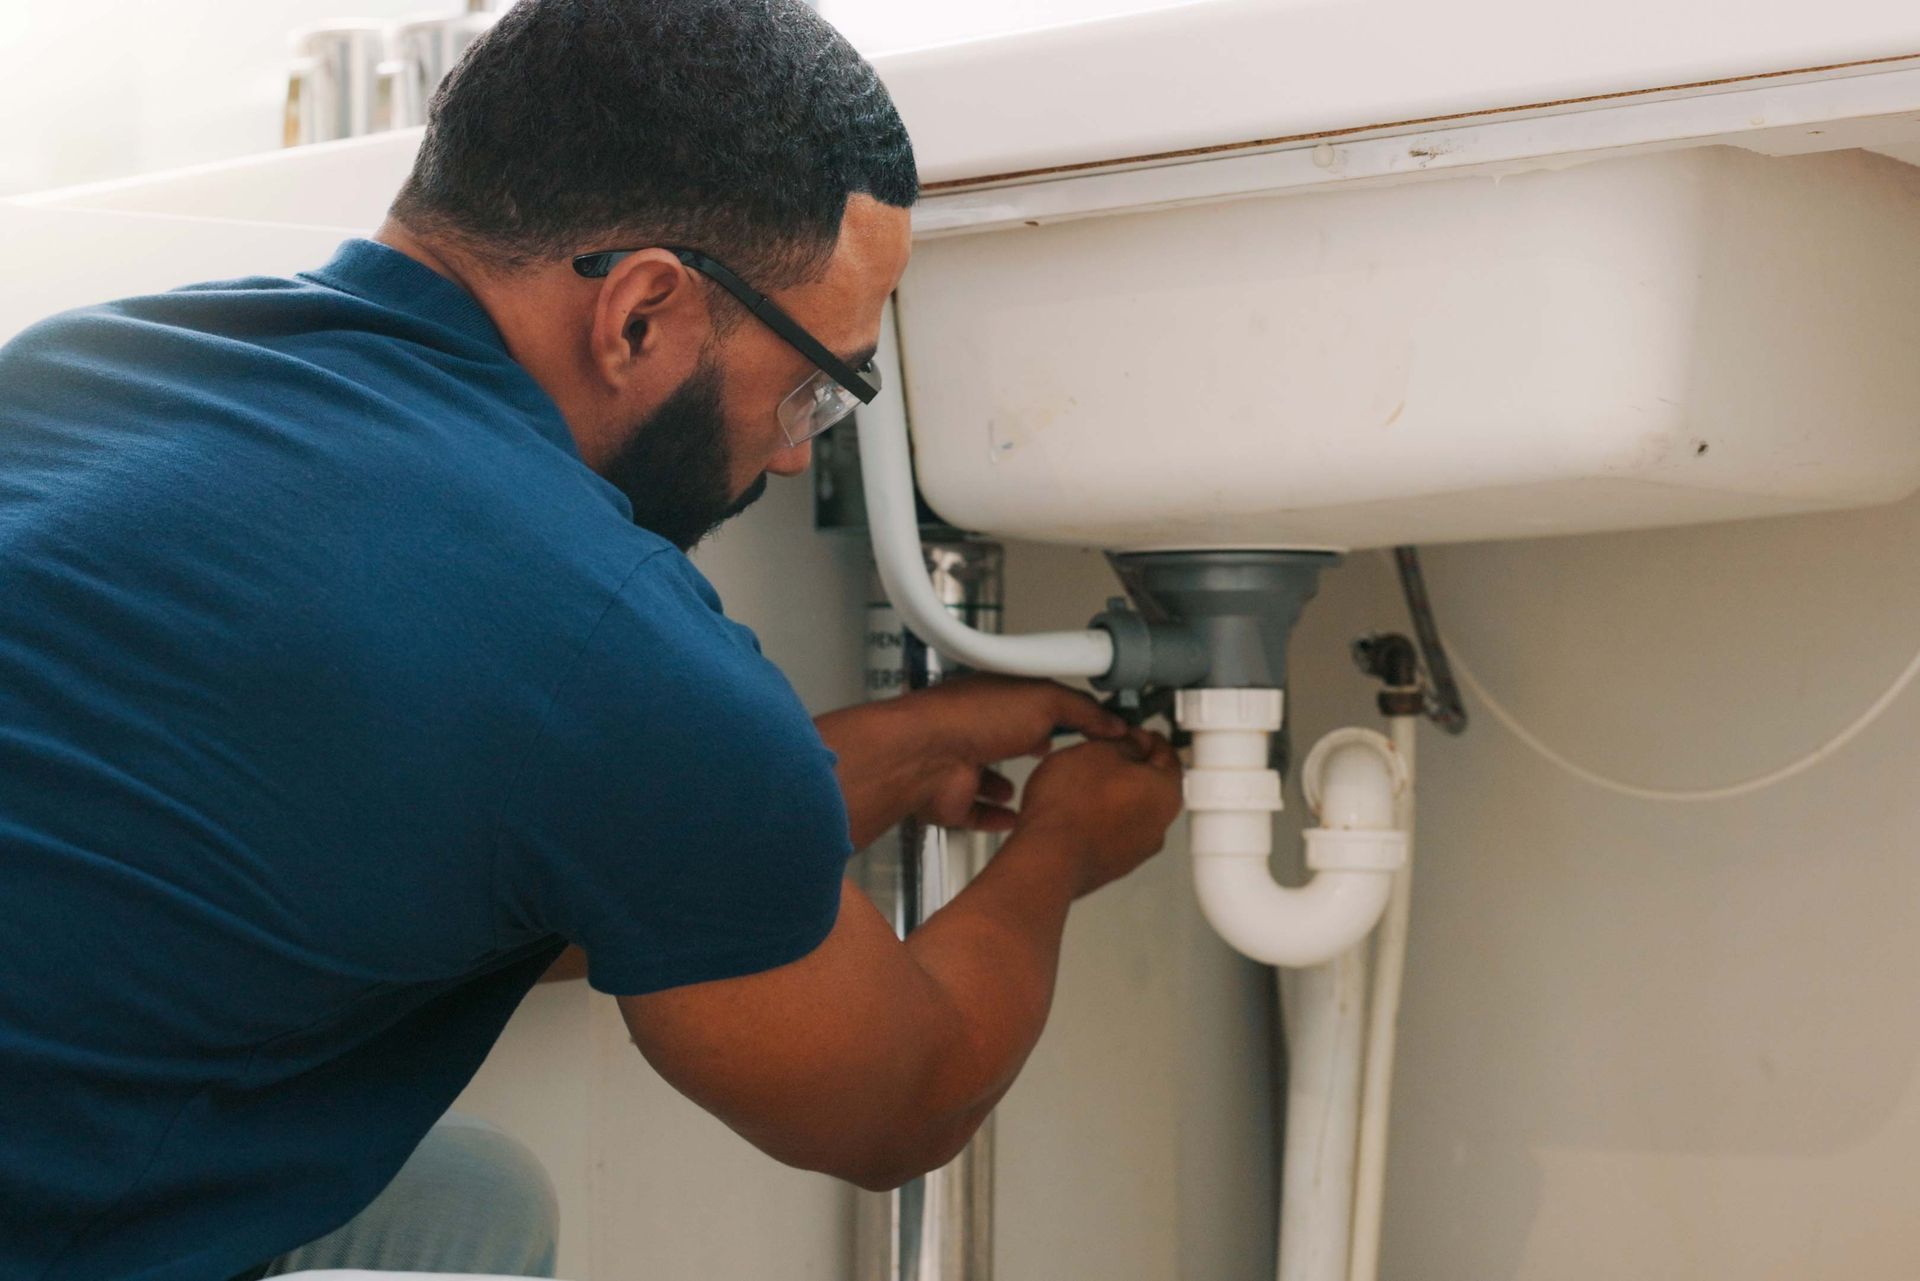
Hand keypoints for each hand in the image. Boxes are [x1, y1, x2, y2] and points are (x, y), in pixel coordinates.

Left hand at [906, 675, 1128, 832]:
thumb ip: (1081, 709)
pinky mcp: (951, 800)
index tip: (1093, 728)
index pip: (1036, 702)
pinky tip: (1013, 819)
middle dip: (1035, 746)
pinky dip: (994, 817)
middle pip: (1010, 738)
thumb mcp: (1044, 699)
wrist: (925, 755)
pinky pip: (975, 812)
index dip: (1066, 713)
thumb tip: (1110, 721)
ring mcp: (961, 764)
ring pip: (990, 777)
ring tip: (1038, 791)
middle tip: (1065, 760)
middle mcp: (975, 727)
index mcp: (996, 696)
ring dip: (1011, 785)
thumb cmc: (970, 716)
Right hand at [1013, 729, 1182, 897]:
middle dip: (1127, 767)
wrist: (1046, 859)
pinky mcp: (1113, 864)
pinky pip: (1112, 832)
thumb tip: (1131, 742)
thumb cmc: (1071, 808)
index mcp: (1165, 791)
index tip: (1129, 733)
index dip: (1143, 735)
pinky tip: (1076, 811)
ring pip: (1130, 810)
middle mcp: (1158, 824)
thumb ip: (1123, 742)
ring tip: (1081, 784)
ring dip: (1112, 795)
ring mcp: (1136, 850)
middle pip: (1149, 784)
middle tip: (1102, 754)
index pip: (1166, 752)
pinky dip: (1099, 819)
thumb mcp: (1098, 750)